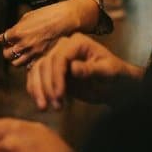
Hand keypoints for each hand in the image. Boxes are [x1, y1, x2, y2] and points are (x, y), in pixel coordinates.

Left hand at [0, 2, 77, 67]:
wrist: (66, 19)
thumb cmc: (48, 14)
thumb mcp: (28, 16)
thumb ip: (17, 27)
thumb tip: (9, 33)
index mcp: (18, 32)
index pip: (1, 40)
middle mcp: (23, 44)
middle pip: (6, 55)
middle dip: (7, 50)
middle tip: (10, 46)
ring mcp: (33, 53)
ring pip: (16, 63)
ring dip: (16, 58)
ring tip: (20, 53)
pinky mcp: (42, 58)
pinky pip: (29, 66)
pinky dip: (27, 62)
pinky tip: (30, 57)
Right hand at [25, 33, 143, 109]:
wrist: (115, 85)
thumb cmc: (116, 75)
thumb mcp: (108, 72)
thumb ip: (91, 69)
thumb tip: (72, 68)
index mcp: (78, 43)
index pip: (60, 57)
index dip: (56, 76)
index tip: (59, 95)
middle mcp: (64, 47)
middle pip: (45, 64)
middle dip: (47, 86)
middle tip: (54, 106)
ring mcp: (57, 59)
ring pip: (37, 70)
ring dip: (38, 90)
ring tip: (44, 108)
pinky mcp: (53, 71)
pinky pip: (37, 78)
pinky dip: (35, 90)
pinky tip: (40, 103)